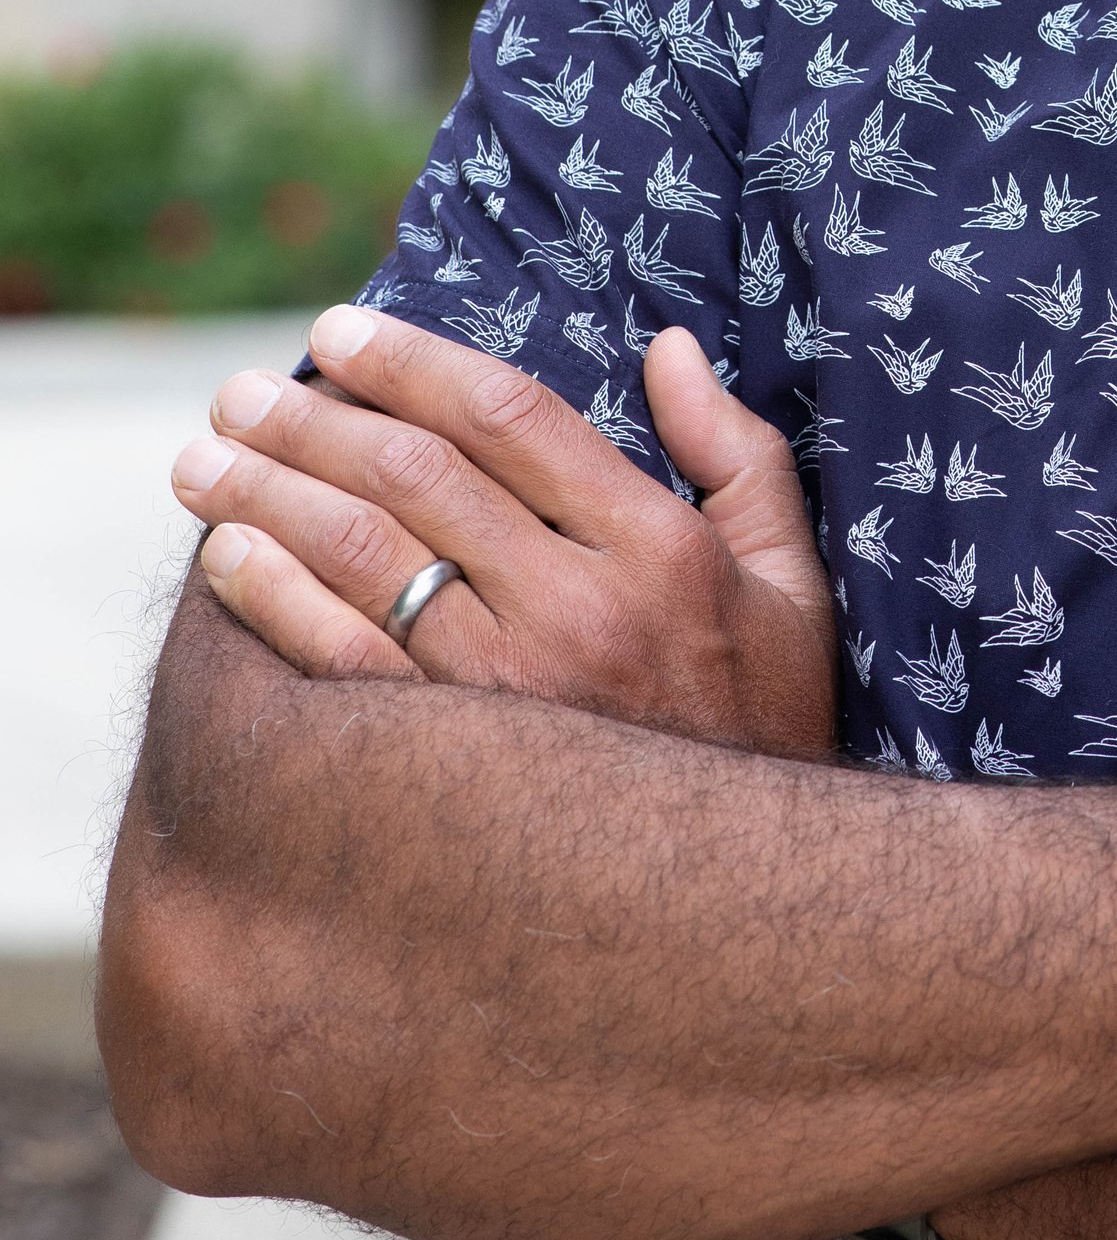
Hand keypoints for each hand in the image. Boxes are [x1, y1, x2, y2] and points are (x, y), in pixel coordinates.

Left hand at [171, 307, 834, 761]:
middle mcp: (578, 609)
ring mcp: (509, 696)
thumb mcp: (790, 580)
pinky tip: (226, 560)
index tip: (337, 333)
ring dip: (268, 495)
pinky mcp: (454, 775)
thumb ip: (737, 454)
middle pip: (416, 476)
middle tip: (240, 390)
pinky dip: (274, 603)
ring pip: (363, 559)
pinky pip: (341, 670)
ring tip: (203, 459)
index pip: (508, 416)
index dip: (412, 361)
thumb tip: (671, 347)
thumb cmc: (763, 724)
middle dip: (313, 419)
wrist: (747, 905)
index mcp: (656, 547)